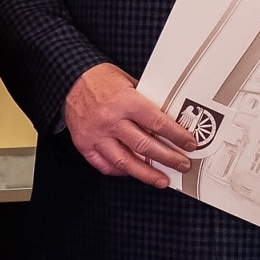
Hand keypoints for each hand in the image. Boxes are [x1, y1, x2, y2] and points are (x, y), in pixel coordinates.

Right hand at [63, 63, 196, 187]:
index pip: (158, 124)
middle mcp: (110, 120)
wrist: (70, 79)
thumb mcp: (129, 82)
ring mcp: (96, 134)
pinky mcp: (84, 144)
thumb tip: (169, 119)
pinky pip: (104, 165)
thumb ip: (146, 101)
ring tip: (162, 180)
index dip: (177, 136)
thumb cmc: (101, 79)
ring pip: (126, 162)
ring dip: (147, 173)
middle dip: (168, 158)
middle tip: (182, 165)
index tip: (189, 144)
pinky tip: (132, 172)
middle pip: (145, 146)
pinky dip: (119, 171)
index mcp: (125, 101)